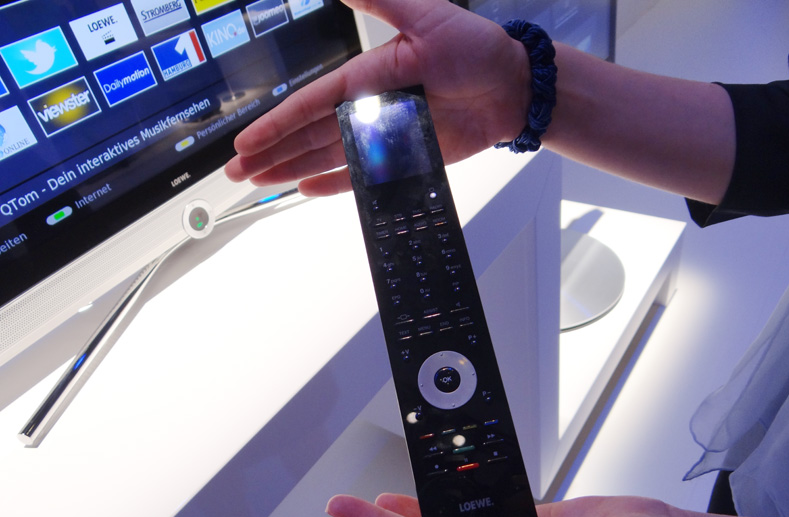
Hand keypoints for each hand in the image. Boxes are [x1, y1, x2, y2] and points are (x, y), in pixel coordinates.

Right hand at [224, 0, 530, 196]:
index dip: (275, 125)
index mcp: (364, 76)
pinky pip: (363, 177)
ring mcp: (384, 137)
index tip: (245, 144)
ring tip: (260, 183)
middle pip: (308, 137)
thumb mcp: (423, 14)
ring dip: (292, 169)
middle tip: (237, 173)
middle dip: (271, 154)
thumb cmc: (474, 48)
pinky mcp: (404, 159)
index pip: (309, 105)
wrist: (511, 87)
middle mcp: (366, 109)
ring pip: (328, 158)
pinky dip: (335, 184)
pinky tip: (306, 188)